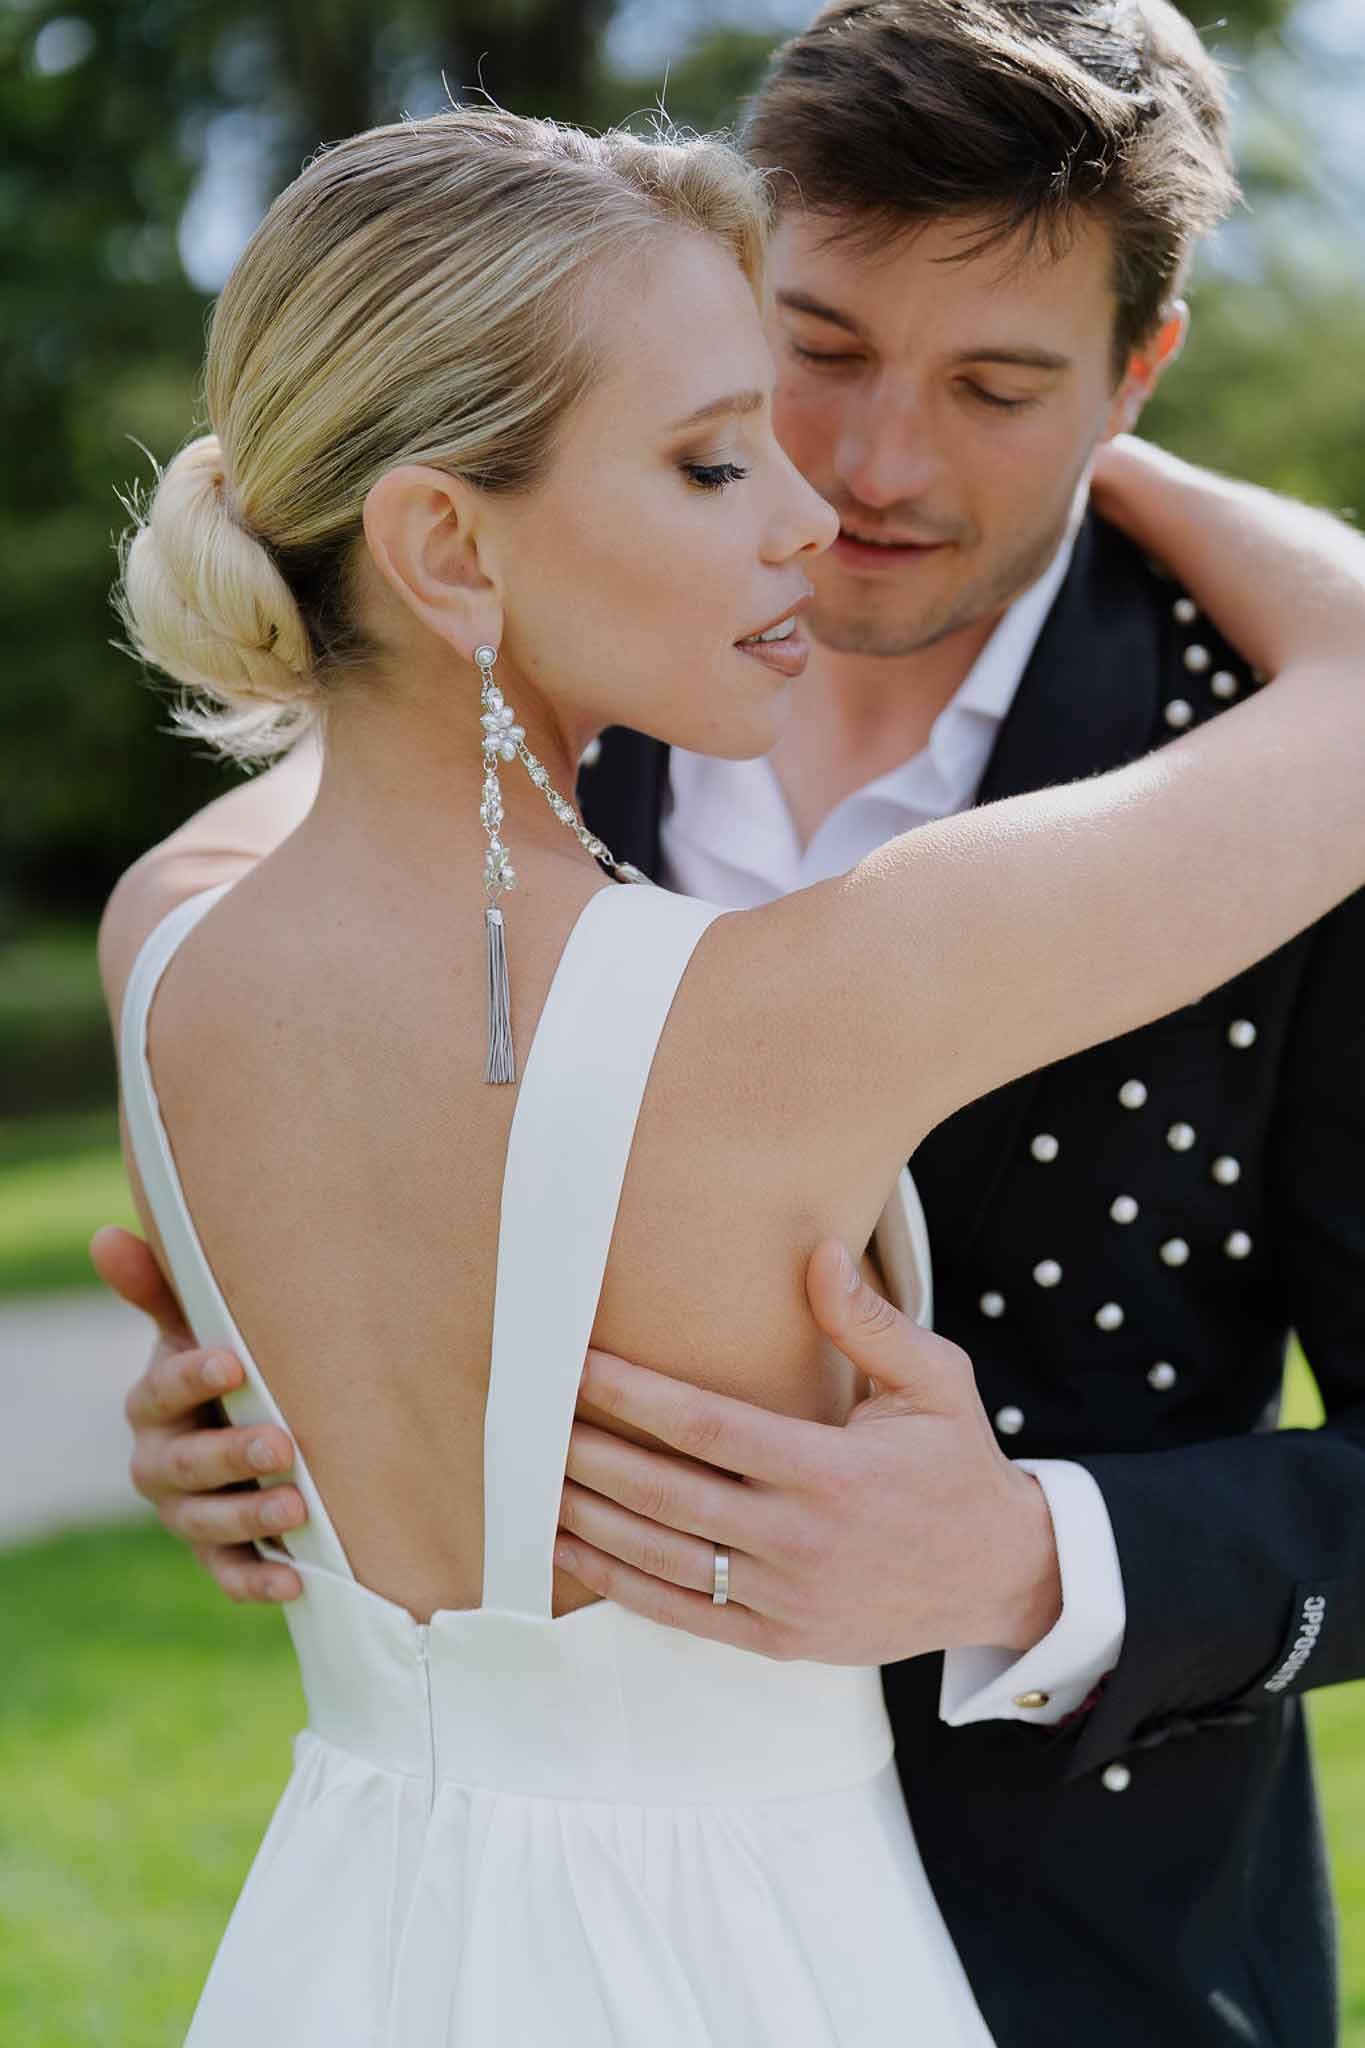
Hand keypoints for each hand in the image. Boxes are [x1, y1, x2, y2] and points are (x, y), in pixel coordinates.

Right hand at [89, 1226, 303, 1602]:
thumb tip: (105, 1236)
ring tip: (300, 1507)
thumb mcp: (199, 1324)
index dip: (192, 1379)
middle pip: (184, 1466)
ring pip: (206, 1524)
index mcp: (154, 1403)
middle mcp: (160, 1463)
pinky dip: (259, 1581)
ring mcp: (187, 1513)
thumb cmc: (228, 1363)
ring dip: (250, 1518)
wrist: (254, 1422)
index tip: (233, 1362)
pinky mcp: (219, 1554)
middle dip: (230, 1457)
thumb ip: (160, 1287)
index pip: (162, 1391)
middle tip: (282, 1445)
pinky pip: (230, 1575)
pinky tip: (296, 1580)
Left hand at [555, 1240, 1061, 1664]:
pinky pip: (683, 1613)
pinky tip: (572, 1549)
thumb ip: (869, 1321)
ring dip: (589, 1519)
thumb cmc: (958, 1466)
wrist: (1003, 1575)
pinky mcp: (779, 1641)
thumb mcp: (935, 1381)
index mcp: (832, 1470)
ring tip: (531, 1481)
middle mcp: (802, 1539)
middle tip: (530, 1420)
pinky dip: (618, 1583)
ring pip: (663, 1558)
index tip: (576, 1365)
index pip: (707, 1427)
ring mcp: (788, 1598)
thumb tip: (818, 1251)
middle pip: (666, 1493)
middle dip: (589, 1454)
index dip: (633, 1394)